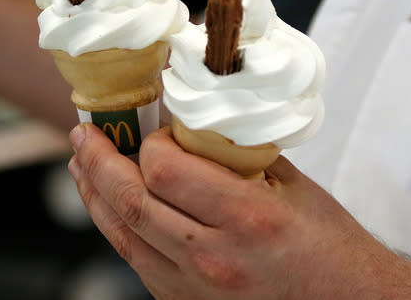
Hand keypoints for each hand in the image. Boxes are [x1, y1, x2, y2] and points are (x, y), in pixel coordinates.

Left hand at [67, 123, 404, 299]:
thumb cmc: (328, 245)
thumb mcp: (291, 186)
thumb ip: (237, 155)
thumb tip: (192, 126)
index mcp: (246, 218)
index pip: (163, 170)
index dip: (148, 143)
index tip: (155, 130)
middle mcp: (213, 258)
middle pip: (130, 202)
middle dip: (97, 162)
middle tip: (83, 135)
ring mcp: (195, 289)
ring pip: (123, 236)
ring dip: (95, 196)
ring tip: (82, 167)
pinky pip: (138, 262)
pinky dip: (119, 229)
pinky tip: (112, 208)